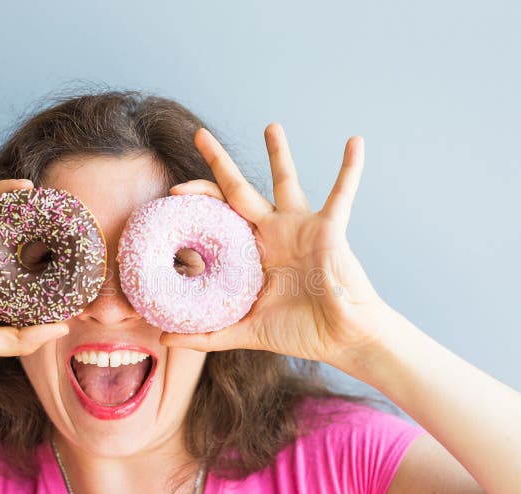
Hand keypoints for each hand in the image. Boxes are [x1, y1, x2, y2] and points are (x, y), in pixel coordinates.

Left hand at [159, 124, 391, 370]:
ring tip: (270, 126)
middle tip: (199, 134)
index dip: (197, 204)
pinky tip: (355, 141)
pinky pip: (343, 193)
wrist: (342, 339)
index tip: (171, 193)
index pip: (218, 218)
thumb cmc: (299, 331)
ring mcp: (301, 228)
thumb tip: (165, 340)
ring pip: (287, 181)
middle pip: (239, 189)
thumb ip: (208, 333)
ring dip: (279, 153)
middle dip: (219, 162)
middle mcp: (273, 233)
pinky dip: (350, 168)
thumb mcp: (246, 330)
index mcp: (252, 252)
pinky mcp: (330, 230)